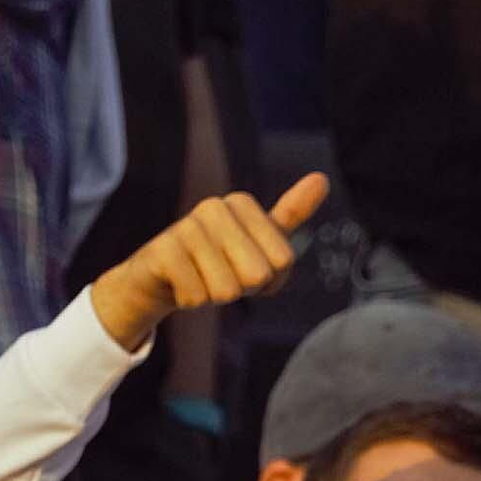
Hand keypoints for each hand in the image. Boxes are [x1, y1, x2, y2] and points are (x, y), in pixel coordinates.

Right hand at [90, 176, 327, 353]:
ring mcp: (185, 226)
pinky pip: (197, 297)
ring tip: (199, 279)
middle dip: (241, 289)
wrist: (159, 277)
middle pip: (256, 275)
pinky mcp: (163, 251)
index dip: (268, 281)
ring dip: (213, 296)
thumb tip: (321, 178)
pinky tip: (181, 284)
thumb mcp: (258, 242)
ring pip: (226, 290)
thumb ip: (290, 215)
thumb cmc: (215, 261)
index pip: (282, 261)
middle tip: (219, 277)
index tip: (244, 269)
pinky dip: (191, 301)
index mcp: (242, 203)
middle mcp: (214, 207)